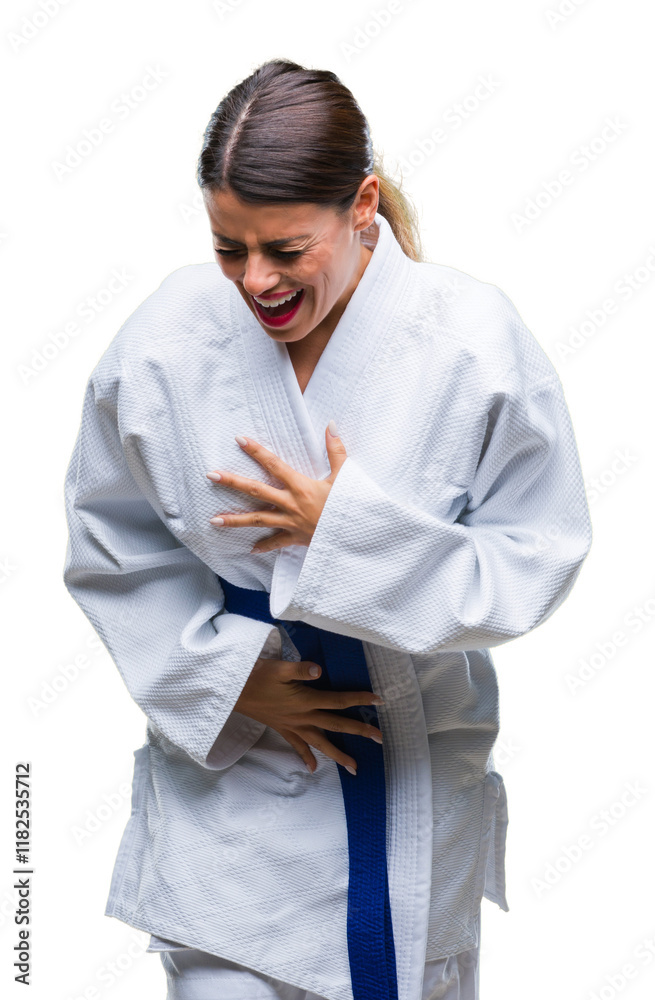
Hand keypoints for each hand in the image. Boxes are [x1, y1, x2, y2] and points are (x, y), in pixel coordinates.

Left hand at [206, 423, 346, 553]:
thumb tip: (330, 426)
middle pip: (256, 491)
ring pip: (258, 520)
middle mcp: (290, 503)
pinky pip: (276, 543)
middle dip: (232, 483)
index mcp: (300, 486)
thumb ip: (335, 450)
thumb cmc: (349, 506)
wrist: (354, 536)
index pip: (274, 465)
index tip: (239, 440)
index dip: (256, 451)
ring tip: (213, 520)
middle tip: (211, 476)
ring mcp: (290, 522)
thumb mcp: (344, 476)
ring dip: (235, 520)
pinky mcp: (295, 538)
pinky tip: (251, 549)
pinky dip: (264, 546)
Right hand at [234, 656, 383, 774]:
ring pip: (320, 743)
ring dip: (338, 755)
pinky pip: (298, 747)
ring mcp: (293, 725)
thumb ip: (300, 669)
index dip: (359, 699)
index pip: (338, 701)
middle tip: (380, 738)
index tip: (378, 700)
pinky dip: (306, 757)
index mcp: (306, 700)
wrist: (234, 692)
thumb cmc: (257, 676)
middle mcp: (303, 716)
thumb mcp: (279, 668)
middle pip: (336, 725)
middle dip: (359, 731)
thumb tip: (319, 670)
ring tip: (354, 768)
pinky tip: (313, 769)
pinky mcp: (283, 729)